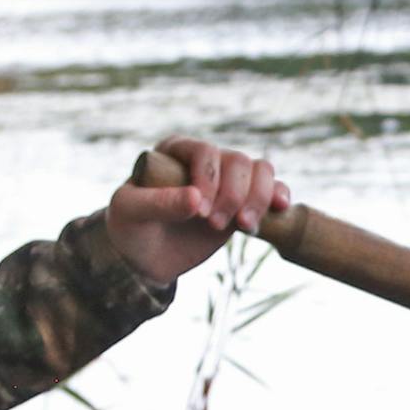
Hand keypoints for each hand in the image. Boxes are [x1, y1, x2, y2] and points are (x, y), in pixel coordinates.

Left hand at [105, 136, 289, 284]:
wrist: (145, 258)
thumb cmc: (131, 227)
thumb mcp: (131, 212)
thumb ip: (160, 203)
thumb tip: (196, 199)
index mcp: (176, 151)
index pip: (205, 152)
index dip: (209, 179)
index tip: (199, 211)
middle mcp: (206, 160)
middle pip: (238, 162)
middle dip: (233, 196)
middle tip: (214, 226)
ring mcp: (228, 180)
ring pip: (260, 171)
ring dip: (257, 199)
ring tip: (244, 227)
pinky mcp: (244, 202)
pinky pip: (272, 188)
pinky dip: (278, 196)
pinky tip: (279, 210)